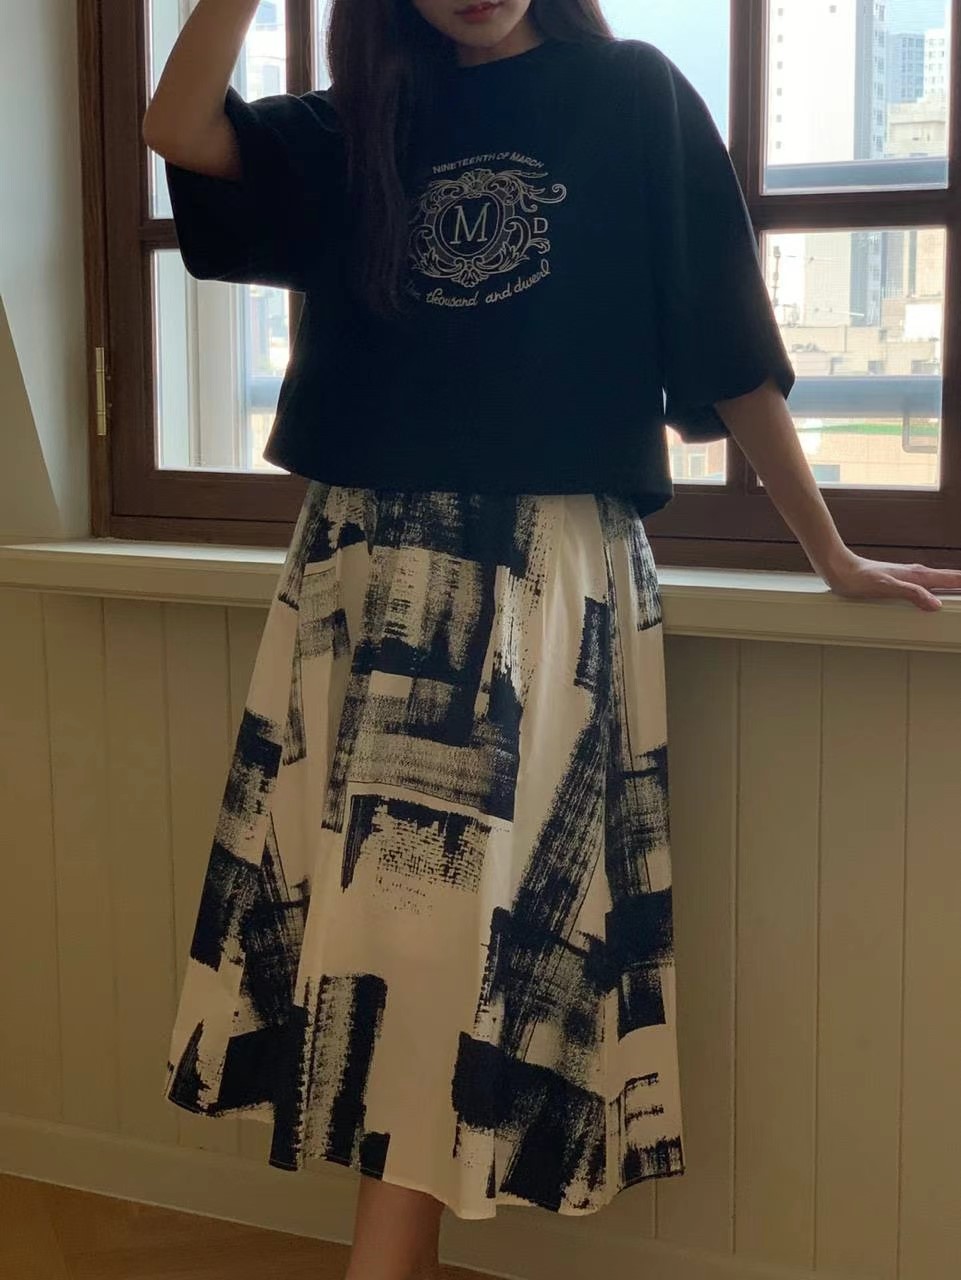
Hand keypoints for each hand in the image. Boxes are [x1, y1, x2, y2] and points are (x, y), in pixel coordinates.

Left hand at [823, 552, 960, 611]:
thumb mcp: (886, 587)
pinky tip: (933, 595)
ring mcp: (908, 578)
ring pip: (937, 581)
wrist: (840, 569)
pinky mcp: (899, 582)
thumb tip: (935, 604)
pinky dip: (935, 589)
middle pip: (948, 579)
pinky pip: (924, 586)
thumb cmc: (859, 578)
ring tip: (958, 591)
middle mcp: (916, 574)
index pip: (952, 578)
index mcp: (918, 575)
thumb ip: (911, 593)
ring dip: (951, 585)